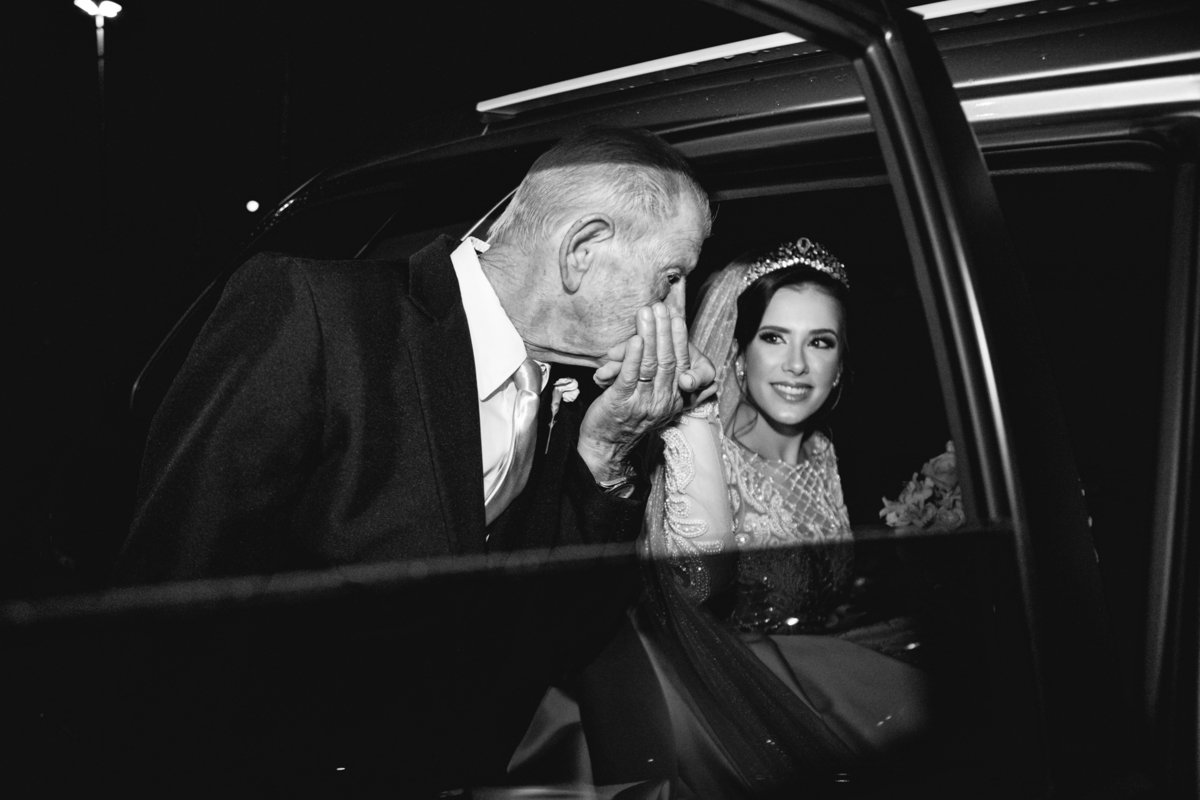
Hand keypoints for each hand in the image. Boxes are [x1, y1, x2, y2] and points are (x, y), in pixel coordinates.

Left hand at [579, 304, 713, 482]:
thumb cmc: (626, 418)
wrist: (606, 447)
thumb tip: (665, 352)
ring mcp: (643, 402)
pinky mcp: (621, 402)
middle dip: (665, 330)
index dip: (679, 339)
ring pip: (651, 364)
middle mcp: (662, 401)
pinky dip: (634, 356)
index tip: (676, 317)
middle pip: (668, 360)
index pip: (681, 364)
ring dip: (650, 336)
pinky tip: (636, 340)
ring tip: (647, 314)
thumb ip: (662, 380)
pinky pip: (631, 376)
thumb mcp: (652, 401)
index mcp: (673, 399)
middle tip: (661, 307)